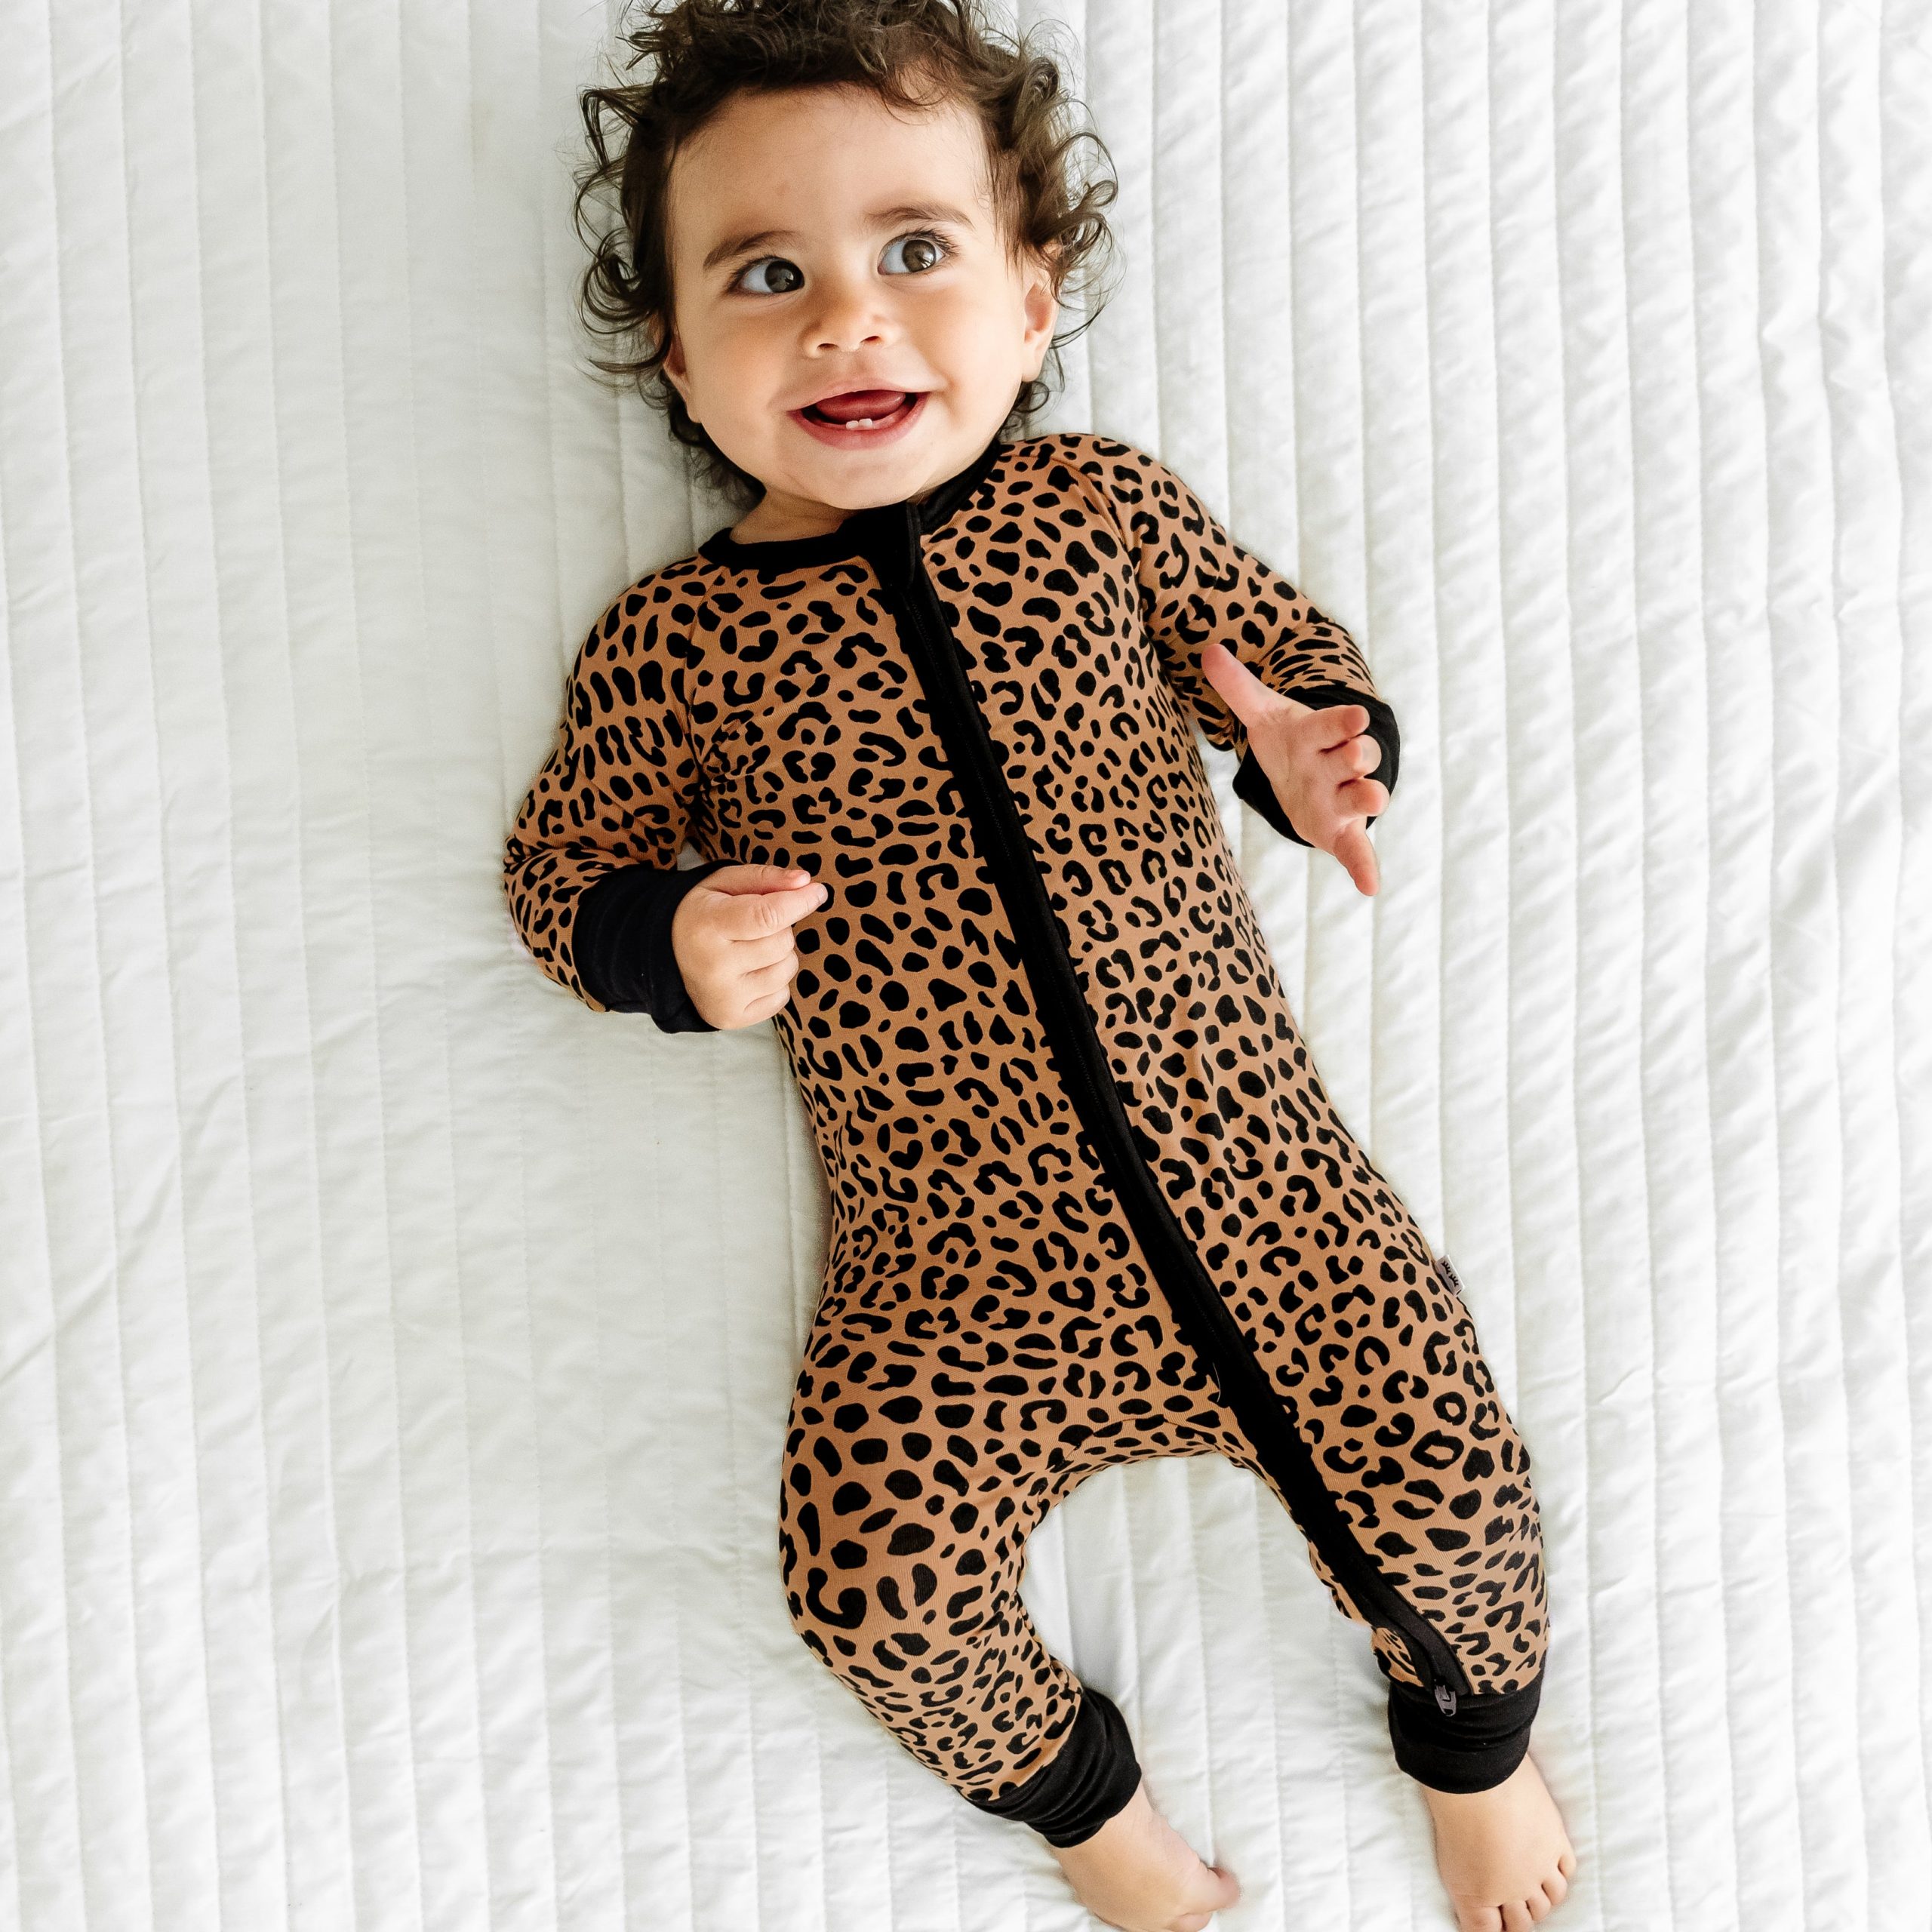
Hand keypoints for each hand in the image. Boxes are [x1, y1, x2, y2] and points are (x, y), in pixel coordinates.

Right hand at [671, 863, 827, 1027]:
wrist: (670, 956)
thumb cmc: (705, 914)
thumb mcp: (725, 884)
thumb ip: (766, 878)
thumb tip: (806, 882)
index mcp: (707, 925)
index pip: (767, 916)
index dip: (799, 902)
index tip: (817, 892)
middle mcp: (713, 966)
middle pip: (782, 942)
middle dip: (781, 928)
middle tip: (756, 927)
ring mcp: (723, 996)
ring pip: (787, 969)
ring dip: (781, 955)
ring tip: (752, 949)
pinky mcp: (732, 1018)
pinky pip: (782, 996)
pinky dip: (775, 982)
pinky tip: (751, 973)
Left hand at [1198, 642, 1389, 895]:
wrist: (1304, 777)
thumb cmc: (1289, 743)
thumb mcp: (1262, 716)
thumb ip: (1239, 689)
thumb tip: (1209, 652)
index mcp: (1320, 735)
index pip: (1334, 723)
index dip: (1343, 720)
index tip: (1355, 715)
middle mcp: (1338, 765)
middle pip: (1356, 757)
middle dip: (1357, 755)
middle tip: (1355, 754)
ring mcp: (1342, 799)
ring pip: (1360, 797)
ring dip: (1368, 798)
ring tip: (1373, 800)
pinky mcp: (1340, 832)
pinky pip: (1356, 850)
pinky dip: (1364, 867)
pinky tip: (1369, 887)